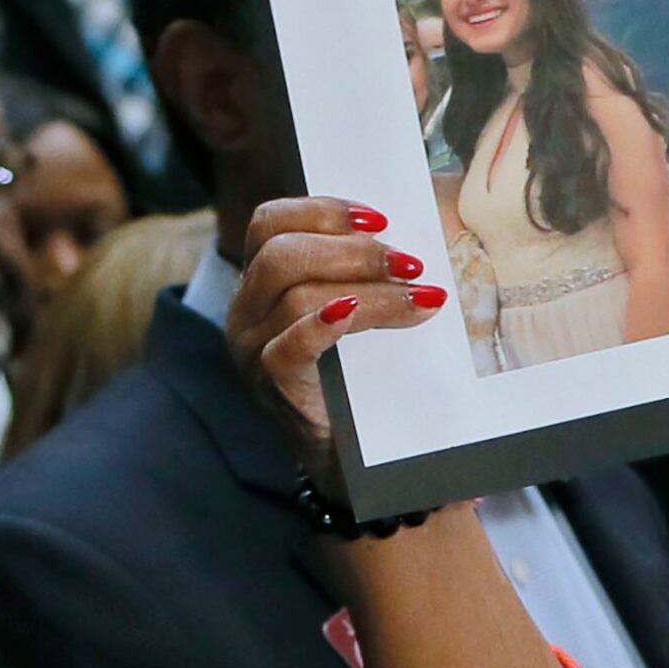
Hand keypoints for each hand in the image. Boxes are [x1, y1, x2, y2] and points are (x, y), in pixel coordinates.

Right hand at [226, 195, 445, 490]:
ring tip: (420, 298)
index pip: (269, 221)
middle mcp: (247, 310)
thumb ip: (368, 272)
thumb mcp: (361, 312)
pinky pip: (291, 345)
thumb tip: (422, 232)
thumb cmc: (365, 375)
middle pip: (281, 253)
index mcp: (262, 281)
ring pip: (296, 294)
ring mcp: (253, 348)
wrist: (357, 458)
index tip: (380, 219)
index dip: (322, 209)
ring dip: (368, 289)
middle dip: (353, 250)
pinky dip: (326, 324)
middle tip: (411, 263)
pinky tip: (360, 314)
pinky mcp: (272, 384)